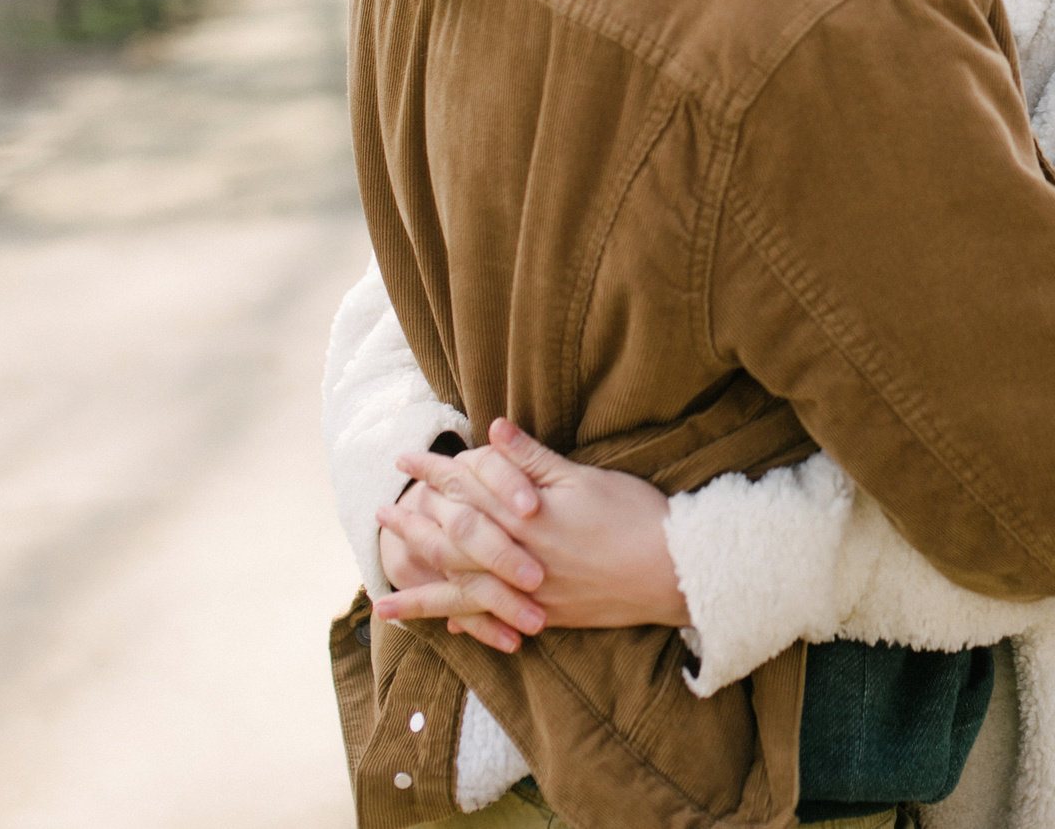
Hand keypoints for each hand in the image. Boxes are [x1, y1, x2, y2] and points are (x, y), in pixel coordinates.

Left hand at [372, 418, 689, 636]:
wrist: (674, 572)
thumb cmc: (635, 516)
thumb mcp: (584, 477)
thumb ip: (532, 459)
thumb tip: (491, 430)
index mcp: (525, 518)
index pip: (467, 490)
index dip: (434, 473)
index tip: (404, 460)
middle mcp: (518, 558)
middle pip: (453, 541)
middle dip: (414, 527)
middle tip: (380, 516)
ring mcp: (529, 592)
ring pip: (463, 590)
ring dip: (422, 591)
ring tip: (383, 601)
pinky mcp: (547, 615)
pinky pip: (494, 620)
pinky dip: (467, 620)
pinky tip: (447, 623)